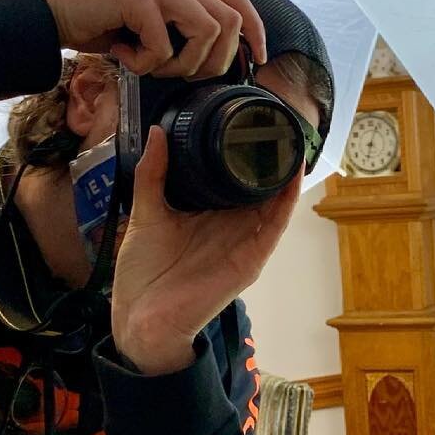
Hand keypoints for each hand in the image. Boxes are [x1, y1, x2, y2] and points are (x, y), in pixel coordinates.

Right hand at [34, 0, 266, 78]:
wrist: (50, 13)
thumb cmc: (97, 26)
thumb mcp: (146, 30)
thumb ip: (177, 34)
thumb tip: (211, 62)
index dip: (256, 28)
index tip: (258, 59)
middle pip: (229, 21)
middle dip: (215, 61)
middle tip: (183, 75)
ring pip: (205, 32)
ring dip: (181, 64)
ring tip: (150, 66)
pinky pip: (162, 46)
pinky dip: (144, 64)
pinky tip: (122, 55)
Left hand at [111, 128, 300, 375]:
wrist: (141, 320)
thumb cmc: (144, 275)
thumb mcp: (146, 214)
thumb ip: (153, 174)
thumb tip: (159, 132)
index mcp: (209, 214)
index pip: (236, 178)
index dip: (247, 149)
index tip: (252, 115)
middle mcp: (231, 226)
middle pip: (261, 186)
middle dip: (273, 154)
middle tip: (279, 113)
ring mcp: (244, 243)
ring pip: (276, 202)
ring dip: (287, 171)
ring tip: (293, 134)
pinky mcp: (250, 260)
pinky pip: (276, 227)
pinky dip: (287, 200)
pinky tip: (293, 173)